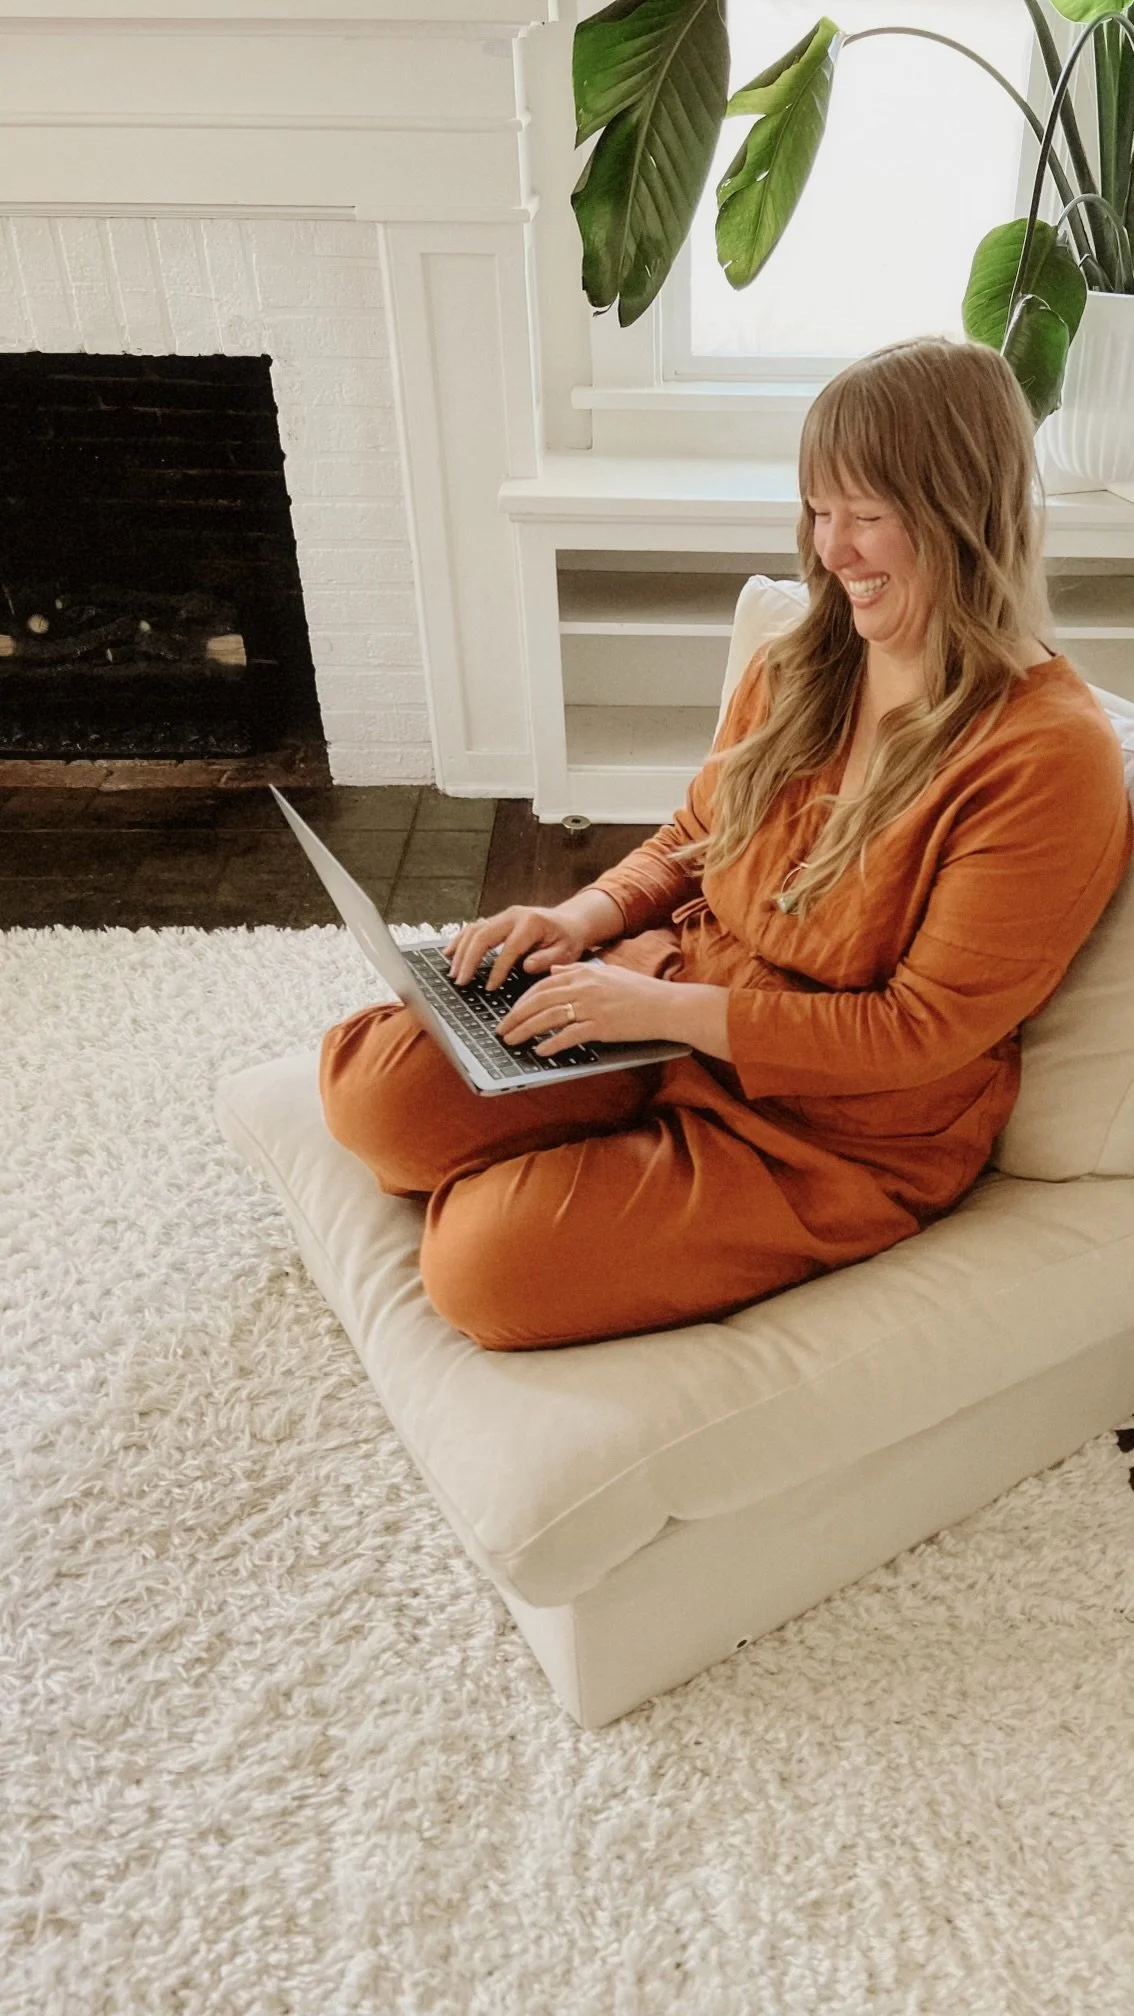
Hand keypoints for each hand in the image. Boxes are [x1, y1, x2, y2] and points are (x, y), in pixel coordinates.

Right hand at [444, 894, 620, 989]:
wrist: (570, 921)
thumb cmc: (568, 939)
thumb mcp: (566, 952)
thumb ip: (549, 959)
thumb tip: (527, 966)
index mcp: (532, 923)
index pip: (509, 948)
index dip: (497, 969)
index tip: (489, 988)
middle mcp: (514, 915)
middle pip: (484, 935)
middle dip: (469, 960)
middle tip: (461, 981)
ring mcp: (503, 916)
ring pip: (474, 930)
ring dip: (461, 951)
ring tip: (454, 973)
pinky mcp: (497, 919)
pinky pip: (473, 928)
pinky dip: (460, 940)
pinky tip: (449, 954)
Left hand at [494, 960, 675, 1055]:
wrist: (665, 1005)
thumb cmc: (638, 991)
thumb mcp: (605, 973)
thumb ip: (577, 971)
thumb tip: (554, 971)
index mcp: (583, 974)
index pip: (542, 986)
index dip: (521, 1000)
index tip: (510, 1012)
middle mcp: (584, 988)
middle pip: (538, 1001)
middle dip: (515, 1016)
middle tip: (501, 1029)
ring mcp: (592, 1007)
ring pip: (548, 1018)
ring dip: (525, 1031)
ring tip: (512, 1041)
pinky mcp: (601, 1026)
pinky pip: (569, 1035)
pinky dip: (551, 1043)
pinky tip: (540, 1050)